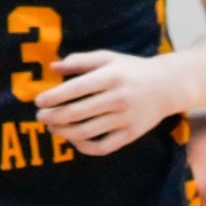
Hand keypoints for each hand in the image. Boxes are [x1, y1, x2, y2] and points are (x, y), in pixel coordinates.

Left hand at [33, 48, 186, 154]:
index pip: (76, 89)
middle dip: (53, 116)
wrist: (168, 86)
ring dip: (64, 132)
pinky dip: (84, 147)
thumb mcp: (108, 58)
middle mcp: (117, 98)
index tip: (38, 101)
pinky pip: (102, 147)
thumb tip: (53, 66)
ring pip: (86, 132)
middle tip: (40, 116)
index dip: (54, 96)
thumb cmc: (132, 69)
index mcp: (110, 76)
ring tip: (52, 128)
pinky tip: (73, 140)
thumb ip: (80, 61)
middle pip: (78, 113)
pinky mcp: (130, 135)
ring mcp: (124, 119)